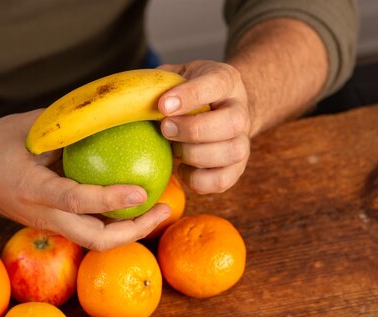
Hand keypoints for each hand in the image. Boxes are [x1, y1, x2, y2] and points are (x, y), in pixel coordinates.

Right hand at [0, 111, 170, 250]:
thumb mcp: (27, 128)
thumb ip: (65, 128)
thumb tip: (108, 118)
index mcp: (33, 189)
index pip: (78, 201)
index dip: (112, 199)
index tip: (142, 191)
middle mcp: (43, 215)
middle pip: (95, 239)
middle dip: (134, 231)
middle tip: (164, 209)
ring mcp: (47, 224)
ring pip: (95, 240)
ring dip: (129, 230)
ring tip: (158, 209)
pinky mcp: (51, 224)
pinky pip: (88, 230)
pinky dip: (114, 222)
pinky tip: (133, 204)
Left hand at [157, 60, 250, 193]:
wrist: (219, 109)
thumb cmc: (190, 93)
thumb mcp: (178, 75)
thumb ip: (161, 81)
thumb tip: (135, 95)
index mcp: (226, 81)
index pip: (217, 83)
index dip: (191, 95)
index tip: (163, 105)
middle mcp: (241, 111)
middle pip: (232, 122)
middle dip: (194, 129)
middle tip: (165, 129)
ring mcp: (242, 141)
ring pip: (232, 152)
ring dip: (196, 155)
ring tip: (174, 151)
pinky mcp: (236, 168)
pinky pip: (222, 180)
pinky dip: (198, 180)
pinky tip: (182, 169)